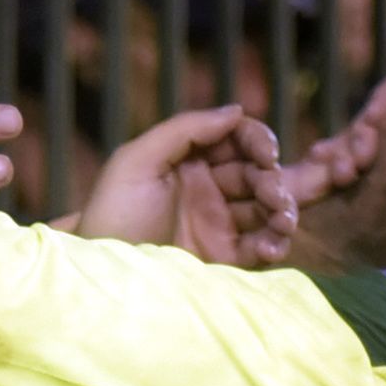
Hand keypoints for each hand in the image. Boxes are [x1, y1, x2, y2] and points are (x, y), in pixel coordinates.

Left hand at [78, 105, 297, 264]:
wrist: (102, 275)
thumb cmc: (112, 215)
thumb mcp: (135, 161)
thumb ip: (185, 128)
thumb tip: (236, 110)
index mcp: (188, 161)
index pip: (237, 140)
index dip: (259, 141)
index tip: (268, 154)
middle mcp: (207, 189)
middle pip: (259, 174)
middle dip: (275, 182)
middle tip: (274, 197)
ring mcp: (217, 224)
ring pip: (267, 210)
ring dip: (283, 212)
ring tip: (282, 223)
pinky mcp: (223, 259)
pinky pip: (260, 247)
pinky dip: (274, 245)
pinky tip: (270, 249)